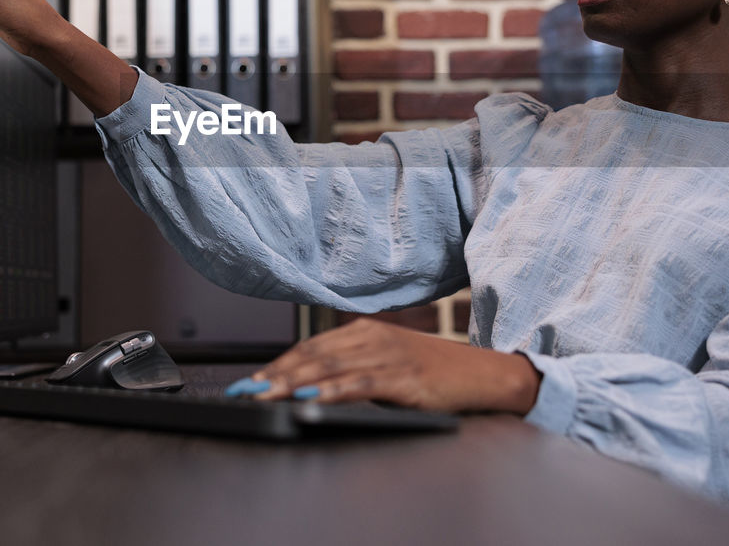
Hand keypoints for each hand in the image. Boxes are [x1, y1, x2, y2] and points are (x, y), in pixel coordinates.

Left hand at [233, 318, 540, 413]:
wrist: (481, 373)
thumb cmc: (432, 371)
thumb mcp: (388, 362)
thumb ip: (354, 366)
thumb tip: (312, 385)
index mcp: (365, 330)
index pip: (312, 345)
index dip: (280, 362)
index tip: (252, 379)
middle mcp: (373, 337)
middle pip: (315, 355)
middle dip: (277, 374)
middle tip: (248, 390)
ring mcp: (388, 355)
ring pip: (331, 368)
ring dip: (295, 383)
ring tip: (268, 395)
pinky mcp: (403, 378)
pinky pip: (360, 384)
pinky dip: (332, 392)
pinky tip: (313, 399)